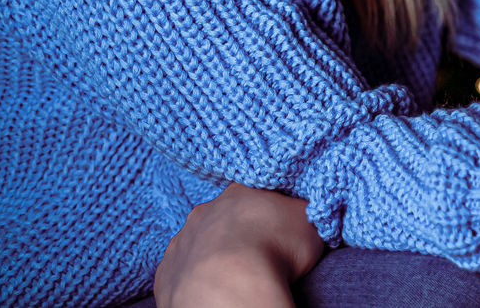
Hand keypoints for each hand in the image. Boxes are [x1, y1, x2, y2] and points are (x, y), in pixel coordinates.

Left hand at [154, 183, 323, 307]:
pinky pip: (181, 273)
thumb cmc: (274, 250)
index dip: (267, 209)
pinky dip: (195, 279)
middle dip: (237, 231)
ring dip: (213, 255)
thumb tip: (312, 211)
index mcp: (240, 192)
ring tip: (235, 274)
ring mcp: (181, 242)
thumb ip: (307, 212)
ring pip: (198, 244)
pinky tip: (213, 288)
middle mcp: (205, 211)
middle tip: (259, 252)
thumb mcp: (310, 223)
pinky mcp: (166, 272)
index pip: (254, 192)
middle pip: (223, 217)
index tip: (278, 225)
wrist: (230, 286)